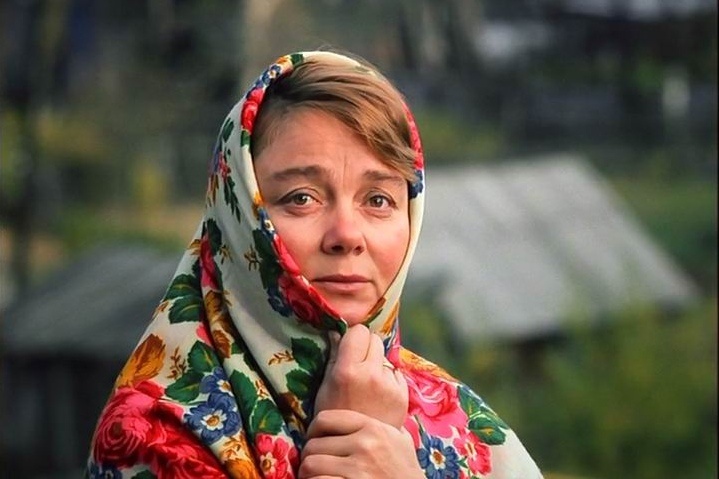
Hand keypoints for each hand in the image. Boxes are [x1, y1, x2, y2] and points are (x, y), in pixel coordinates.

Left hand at [298, 409, 423, 478]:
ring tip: (312, 475)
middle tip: (311, 463)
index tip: (315, 439)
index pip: (325, 418)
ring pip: (311, 465)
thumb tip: (378, 397)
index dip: (313, 430)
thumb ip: (384, 422)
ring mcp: (358, 468)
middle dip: (309, 455)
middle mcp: (364, 445)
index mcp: (372, 427)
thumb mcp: (400, 439)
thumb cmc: (407, 469)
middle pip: (314, 444)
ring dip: (308, 472)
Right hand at [314, 325, 407, 428]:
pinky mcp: (402, 394)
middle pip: (374, 339)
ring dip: (378, 364)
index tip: (350, 347)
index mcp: (347, 371)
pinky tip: (379, 394)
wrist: (357, 448)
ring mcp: (389, 384)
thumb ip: (334, 357)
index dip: (354, 337)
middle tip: (359, 363)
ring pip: (386, 357)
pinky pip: (396, 373)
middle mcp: (370, 374)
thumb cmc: (334, 416)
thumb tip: (338, 331)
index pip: (358, 331)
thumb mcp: (325, 386)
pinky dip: (388, 379)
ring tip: (368, 384)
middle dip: (367, 347)